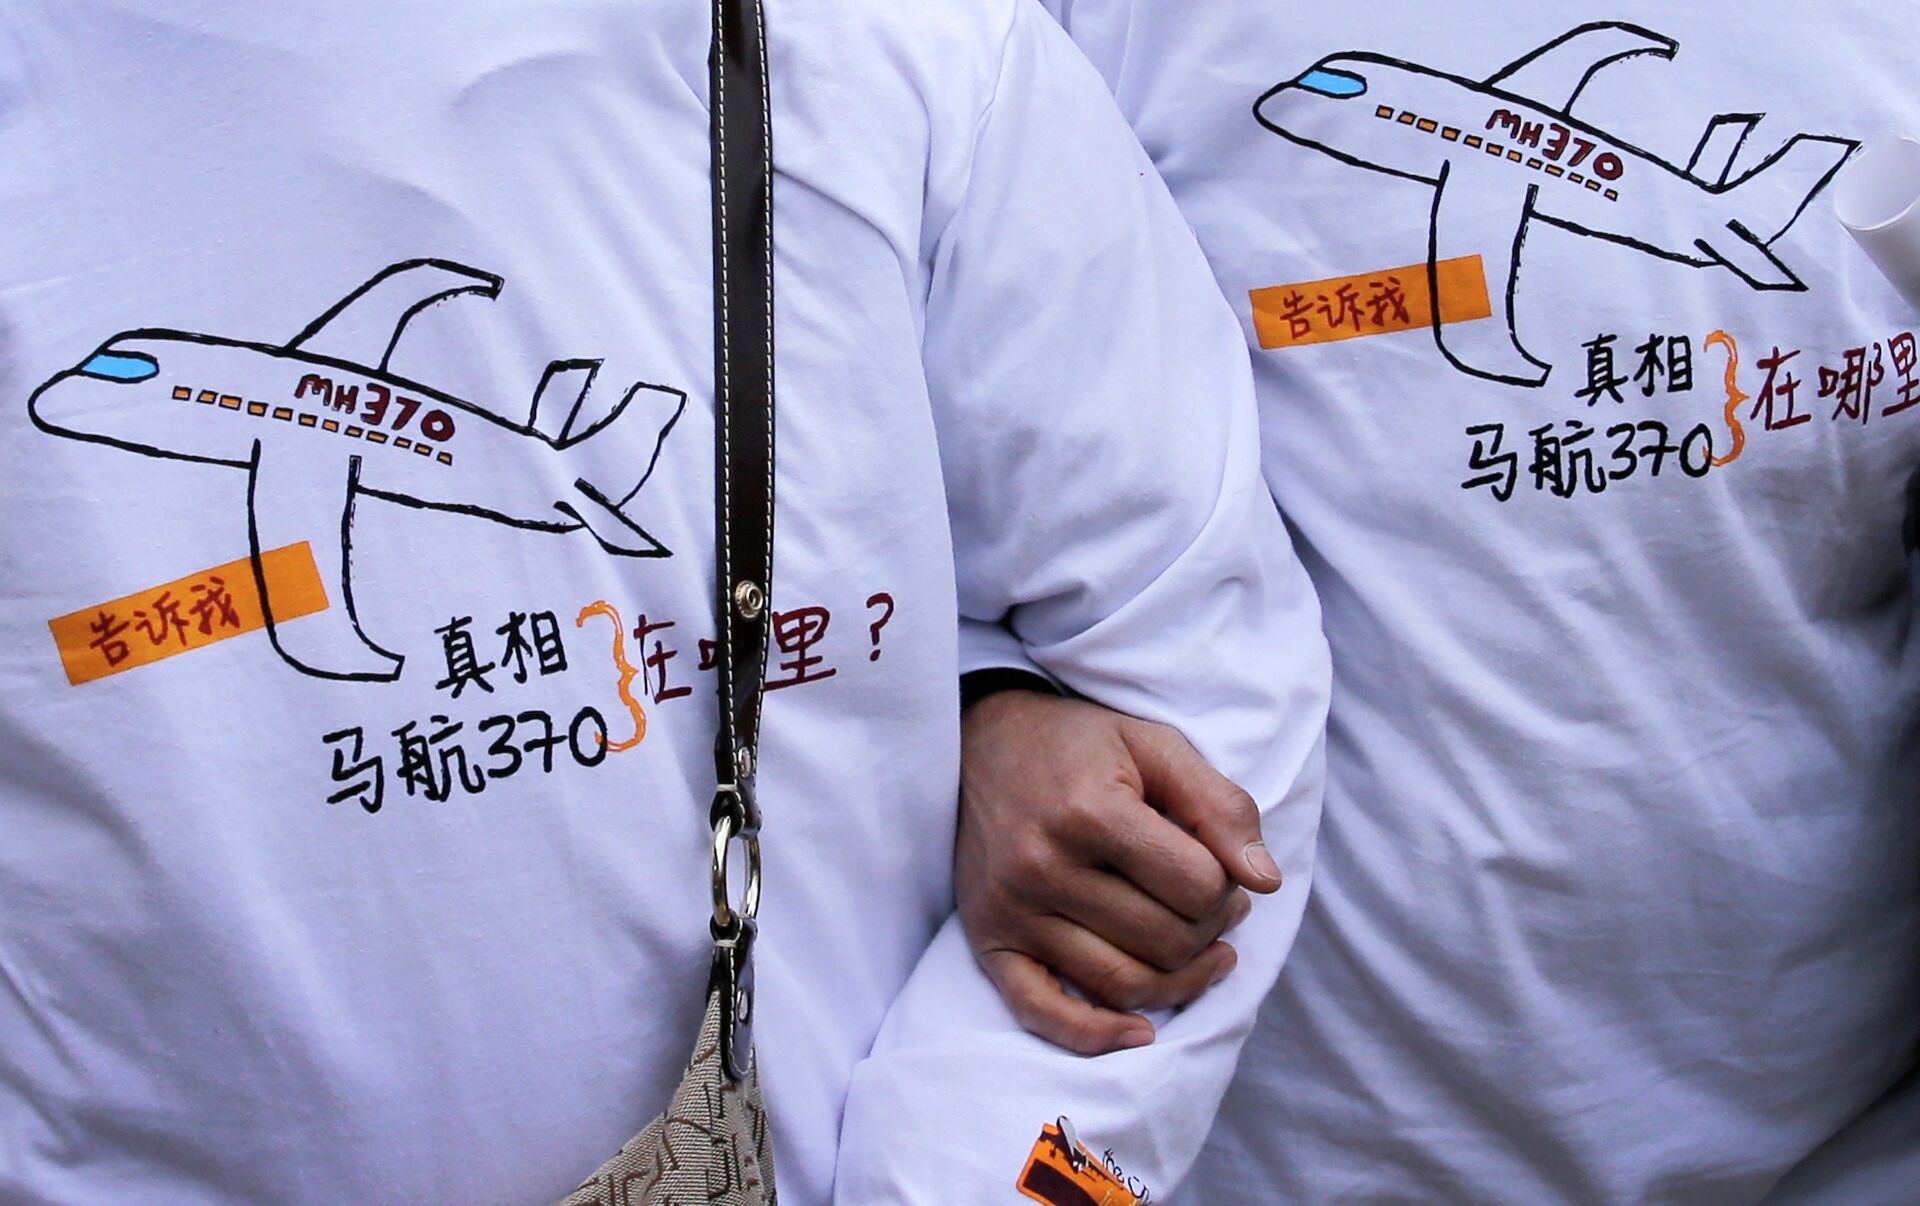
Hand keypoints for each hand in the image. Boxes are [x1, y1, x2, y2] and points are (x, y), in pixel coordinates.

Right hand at [956, 690, 1281, 1054]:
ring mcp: (1011, 911)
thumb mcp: (1158, 746)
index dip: (1228, 883)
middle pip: (1167, 941)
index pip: (1198, 887)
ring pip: (1124, 984)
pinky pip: (1043, 1014)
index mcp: (1089, 813)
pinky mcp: (988, 940)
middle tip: (1213, 904)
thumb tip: (1266, 882)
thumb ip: (1220, 806)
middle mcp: (1042, 866)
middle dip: (1210, 929)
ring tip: (1202, 950)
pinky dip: (1097, 1035)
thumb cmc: (1081, 743)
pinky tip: (1143, 1032)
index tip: (1220, 865)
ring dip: (1182, 979)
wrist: (982, 740)